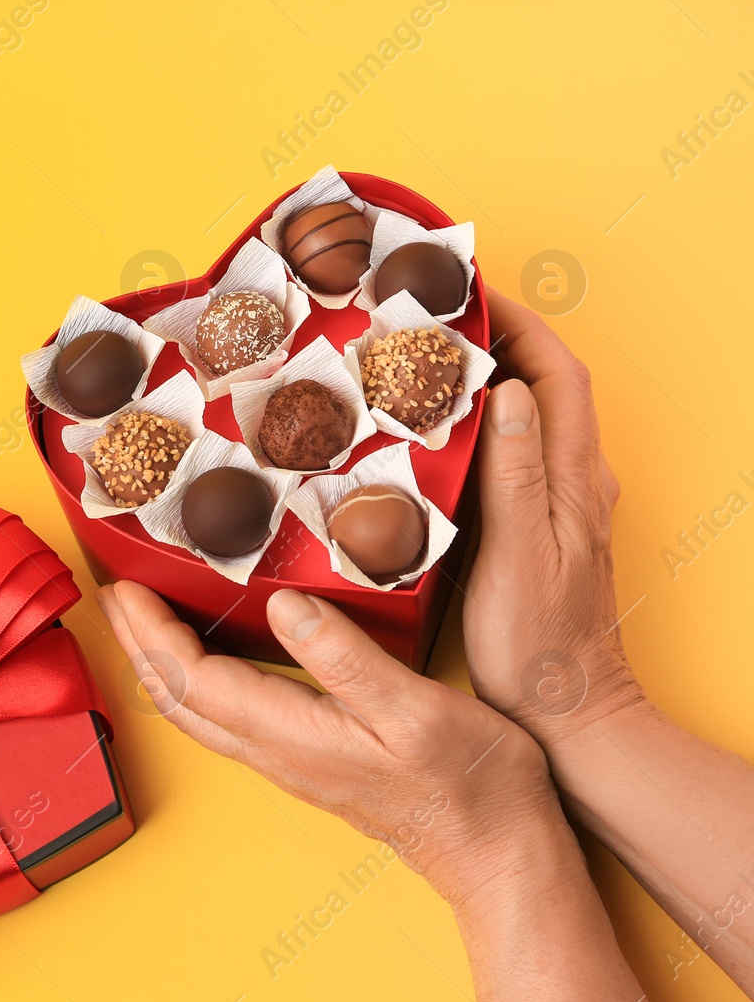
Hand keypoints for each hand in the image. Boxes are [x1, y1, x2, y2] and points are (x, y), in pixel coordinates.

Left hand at [97, 580, 562, 906]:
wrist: (495, 854)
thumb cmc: (468, 785)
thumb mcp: (414, 709)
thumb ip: (344, 658)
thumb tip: (282, 606)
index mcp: (290, 733)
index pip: (192, 679)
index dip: (151, 632)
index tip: (124, 586)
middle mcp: (274, 751)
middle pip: (177, 698)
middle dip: (136, 644)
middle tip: (112, 593)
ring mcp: (285, 760)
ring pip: (196, 711)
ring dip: (159, 663)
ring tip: (142, 619)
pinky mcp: (304, 759)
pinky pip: (223, 717)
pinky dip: (194, 680)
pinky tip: (205, 659)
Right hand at [464, 287, 643, 736]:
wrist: (566, 710)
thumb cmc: (539, 642)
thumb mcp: (521, 554)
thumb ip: (518, 470)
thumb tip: (512, 390)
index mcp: (575, 478)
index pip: (558, 373)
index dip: (519, 323)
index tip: (469, 291)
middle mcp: (574, 482)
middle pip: (544, 383)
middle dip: (497, 336)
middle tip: (435, 317)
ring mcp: (557, 504)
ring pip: (527, 417)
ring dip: (486, 379)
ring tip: (426, 361)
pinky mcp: (535, 528)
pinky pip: (510, 454)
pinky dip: (477, 426)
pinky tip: (435, 436)